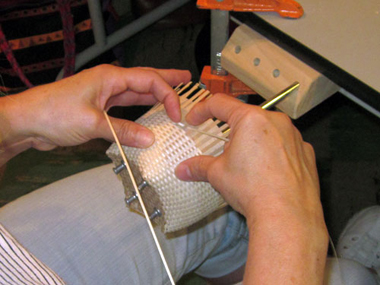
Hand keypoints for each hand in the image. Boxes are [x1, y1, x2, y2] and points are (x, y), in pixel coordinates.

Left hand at [0, 65, 190, 163]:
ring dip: (156, 96)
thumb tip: (150, 139)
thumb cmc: (53, 113)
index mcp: (110, 78)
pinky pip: (127, 109)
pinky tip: (150, 117)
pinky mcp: (100, 110)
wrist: (28, 122)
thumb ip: (123, 131)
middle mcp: (110, 83)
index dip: (168, 96)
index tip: (177, 115)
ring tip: (175, 96)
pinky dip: (141, 113)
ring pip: (137, 94)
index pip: (149, 81)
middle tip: (187, 80)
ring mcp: (105, 96)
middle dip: (168, 80)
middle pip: (146, 80)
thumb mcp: (93, 123)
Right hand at [175, 94, 327, 283]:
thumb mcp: (218, 175)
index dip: (202, 110)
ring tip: (248, 169)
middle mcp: (275, 121)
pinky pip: (284, 146)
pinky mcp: (306, 153)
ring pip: (266, 132)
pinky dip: (274, 154)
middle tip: (224, 154)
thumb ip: (199, 167)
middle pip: (245, 119)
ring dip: (253, 143)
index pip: (220, 104)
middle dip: (231, 134)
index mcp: (250, 120)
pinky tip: (268, 174)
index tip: (194, 120)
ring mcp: (294, 136)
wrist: (286, 216)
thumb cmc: (251, 189)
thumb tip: (182, 170)